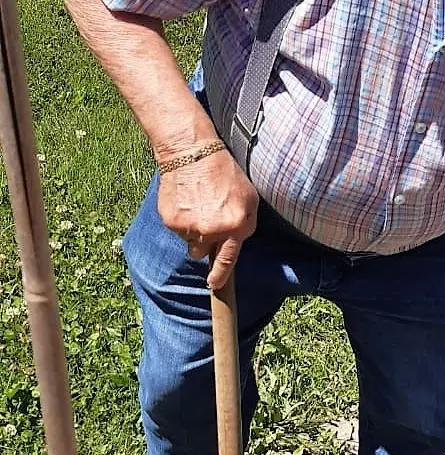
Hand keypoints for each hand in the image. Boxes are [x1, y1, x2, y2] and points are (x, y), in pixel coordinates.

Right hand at [156, 141, 257, 289]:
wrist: (192, 153)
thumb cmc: (225, 174)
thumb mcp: (248, 199)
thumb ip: (244, 225)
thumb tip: (234, 244)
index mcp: (236, 226)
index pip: (228, 259)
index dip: (221, 275)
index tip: (215, 285)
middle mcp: (213, 230)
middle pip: (203, 252)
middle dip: (205, 241)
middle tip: (206, 218)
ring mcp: (190, 227)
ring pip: (190, 241)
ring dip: (193, 229)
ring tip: (197, 204)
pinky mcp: (171, 221)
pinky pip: (177, 230)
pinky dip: (180, 219)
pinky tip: (186, 200)